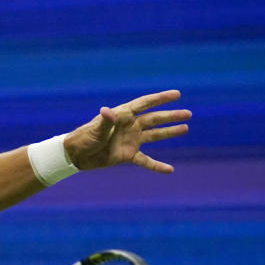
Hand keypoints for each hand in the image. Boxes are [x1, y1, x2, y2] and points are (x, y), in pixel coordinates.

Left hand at [64, 90, 189, 172]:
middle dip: (171, 116)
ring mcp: (130, 140)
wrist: (76, 155)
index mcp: (123, 115)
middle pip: (154, 119)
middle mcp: (129, 126)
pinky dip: (157, 166)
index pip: (144, 104)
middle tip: (188, 114)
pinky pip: (146, 161)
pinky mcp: (128, 155)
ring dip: (169, 132)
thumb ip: (105, 121)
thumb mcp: (95, 129)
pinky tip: (170, 170)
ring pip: (154, 135)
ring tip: (185, 129)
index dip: (160, 98)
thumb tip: (108, 111)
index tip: (176, 94)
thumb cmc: (84, 138)